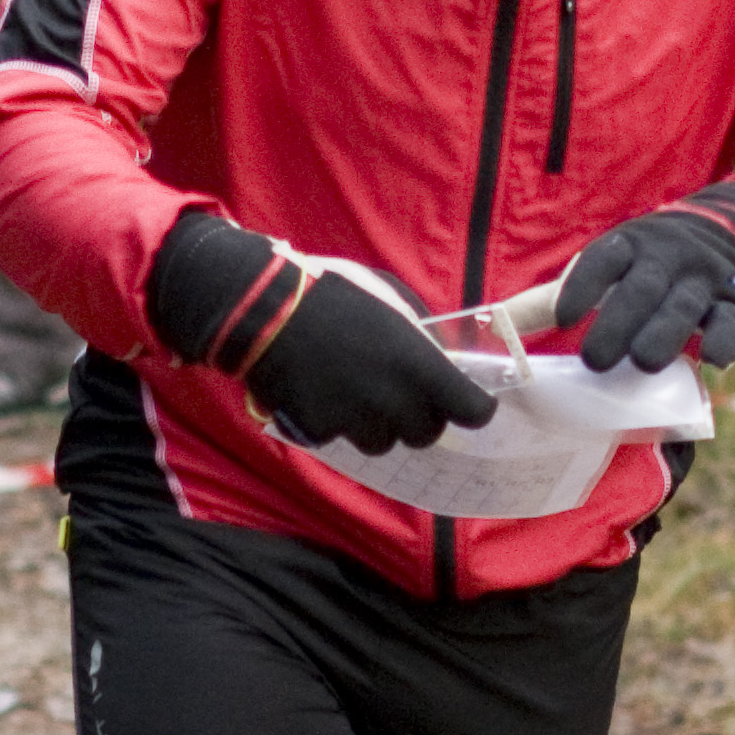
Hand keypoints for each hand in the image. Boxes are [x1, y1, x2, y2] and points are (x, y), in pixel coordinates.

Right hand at [149, 211, 495, 455]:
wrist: (261, 308)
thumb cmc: (330, 291)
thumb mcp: (389, 296)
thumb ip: (421, 334)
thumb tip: (438, 357)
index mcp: (418, 366)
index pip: (472, 411)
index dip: (472, 407)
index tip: (464, 400)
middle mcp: (392, 402)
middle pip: (426, 434)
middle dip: (418, 416)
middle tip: (400, 392)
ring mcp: (354, 422)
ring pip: (382, 442)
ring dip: (377, 424)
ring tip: (355, 390)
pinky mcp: (320, 433)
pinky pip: (341, 438)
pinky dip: (336, 422)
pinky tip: (321, 390)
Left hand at [559, 179, 734, 371]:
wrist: (727, 231)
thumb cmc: (645, 263)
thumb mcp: (603, 266)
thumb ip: (551, 297)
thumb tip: (493, 325)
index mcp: (628, 245)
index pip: (603, 258)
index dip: (582, 285)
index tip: (562, 318)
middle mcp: (666, 258)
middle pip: (643, 287)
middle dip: (619, 323)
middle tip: (595, 360)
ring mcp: (702, 280)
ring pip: (685, 306)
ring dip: (664, 336)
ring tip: (644, 363)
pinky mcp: (733, 304)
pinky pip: (732, 322)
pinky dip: (724, 340)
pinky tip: (711, 358)